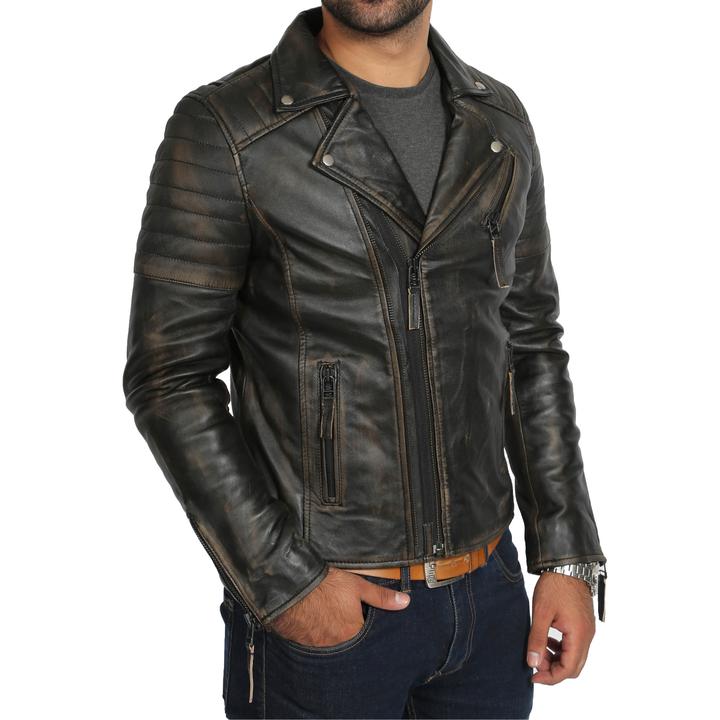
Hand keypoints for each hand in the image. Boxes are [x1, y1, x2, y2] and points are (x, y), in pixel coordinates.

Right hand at [267, 567, 410, 646]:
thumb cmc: (326, 585)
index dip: (363, 625)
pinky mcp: (302, 643)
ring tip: (327, 619)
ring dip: (330, 635)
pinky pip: (313, 644)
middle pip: (348, 643)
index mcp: (353, 632)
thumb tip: (405, 603)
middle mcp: (337, 645)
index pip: (365, 636)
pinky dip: (315, 636)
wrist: (292, 586)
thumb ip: (381, 597)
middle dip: (346, 633)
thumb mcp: (357, 586)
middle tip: (341, 619)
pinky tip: (313, 623)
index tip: (358, 617)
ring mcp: (318, 646)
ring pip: (330, 645)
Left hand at [526, 571, 595, 683]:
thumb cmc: (555, 586)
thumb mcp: (541, 613)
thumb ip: (537, 639)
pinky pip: (575, 645)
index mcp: (579, 635)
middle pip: (574, 667)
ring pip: (575, 657)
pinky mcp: (584, 624)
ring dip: (558, 660)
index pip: (568, 669)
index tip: (533, 675)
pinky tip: (548, 640)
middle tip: (535, 664)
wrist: (567, 565)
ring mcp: (587, 630)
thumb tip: (533, 662)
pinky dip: (562, 649)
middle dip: (554, 670)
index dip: (550, 677)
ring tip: (539, 651)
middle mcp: (587, 636)